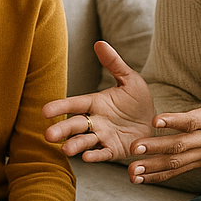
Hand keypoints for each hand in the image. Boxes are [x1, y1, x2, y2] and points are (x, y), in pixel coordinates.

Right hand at [42, 41, 156, 161]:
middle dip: (62, 130)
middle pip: (75, 125)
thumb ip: (114, 63)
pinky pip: (103, 154)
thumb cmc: (139, 99)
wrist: (155, 121)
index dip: (60, 107)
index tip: (45, 111)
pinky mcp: (114, 150)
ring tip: (65, 149)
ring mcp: (103, 137)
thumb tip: (99, 43)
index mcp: (95, 103)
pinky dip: (95, 156)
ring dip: (75, 145)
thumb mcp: (129, 79)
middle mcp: (95, 121)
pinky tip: (87, 157)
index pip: (74, 104)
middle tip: (48, 135)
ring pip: (85, 141)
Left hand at [128, 42, 200, 183]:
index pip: (193, 121)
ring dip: (153, 167)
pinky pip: (178, 171)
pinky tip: (139, 179)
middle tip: (133, 146)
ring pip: (177, 162)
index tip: (154, 119)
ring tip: (131, 170)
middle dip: (156, 147)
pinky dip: (159, 176)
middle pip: (181, 145)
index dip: (174, 121)